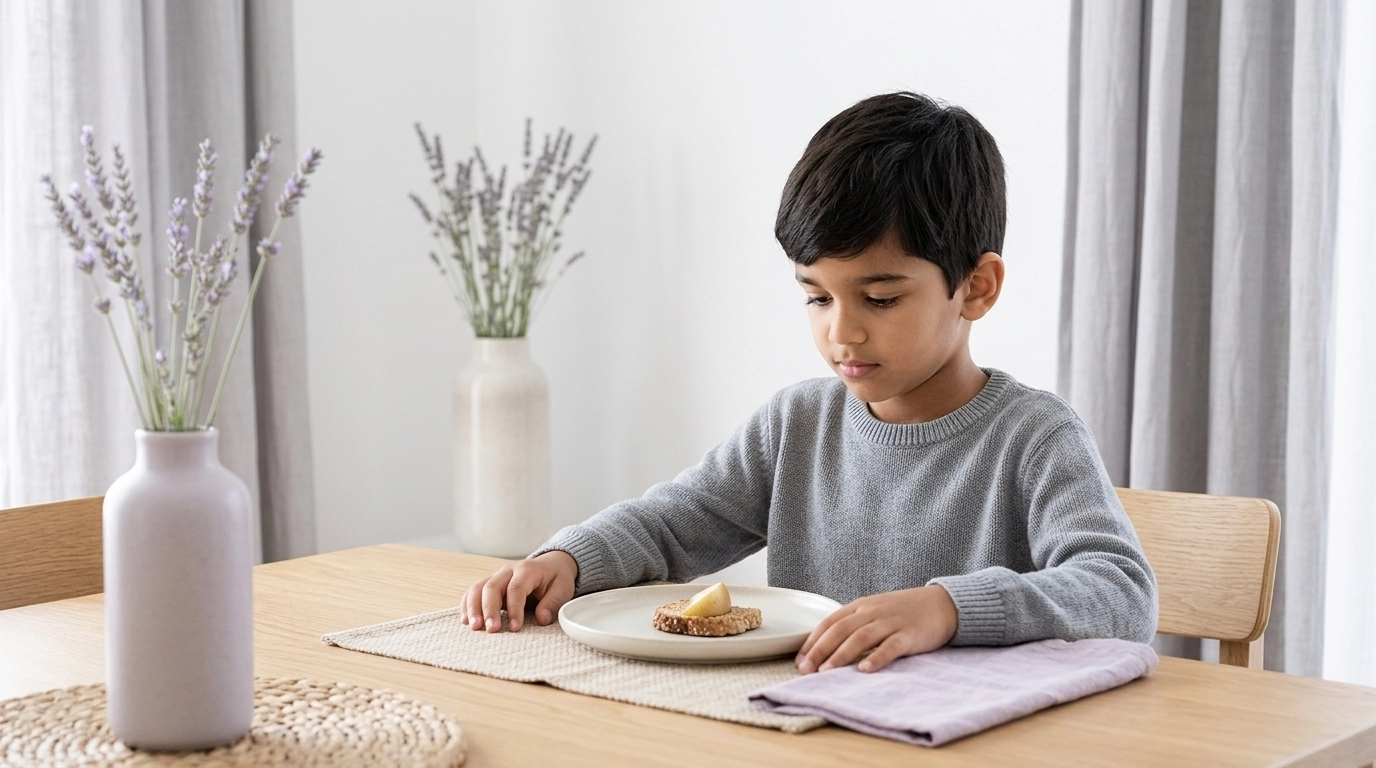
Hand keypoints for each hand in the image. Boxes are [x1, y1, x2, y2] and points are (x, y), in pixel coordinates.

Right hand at [460, 550, 578, 632]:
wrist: (551, 565)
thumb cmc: (556, 578)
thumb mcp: (563, 588)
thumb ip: (553, 602)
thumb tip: (541, 619)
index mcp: (527, 570)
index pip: (516, 588)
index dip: (514, 609)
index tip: (515, 628)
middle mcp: (508, 571)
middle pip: (492, 587)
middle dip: (489, 609)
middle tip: (491, 630)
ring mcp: (497, 577)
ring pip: (478, 588)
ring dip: (473, 608)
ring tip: (474, 627)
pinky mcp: (490, 584)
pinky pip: (473, 592)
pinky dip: (467, 605)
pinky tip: (466, 620)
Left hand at [796, 585, 957, 673]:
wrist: (942, 604)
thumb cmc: (904, 612)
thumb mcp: (875, 611)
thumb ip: (855, 624)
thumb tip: (828, 647)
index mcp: (861, 606)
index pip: (830, 622)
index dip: (813, 641)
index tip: (800, 660)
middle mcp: (872, 611)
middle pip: (840, 630)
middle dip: (820, 650)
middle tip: (806, 670)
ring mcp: (891, 622)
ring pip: (861, 637)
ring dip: (841, 655)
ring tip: (826, 672)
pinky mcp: (909, 635)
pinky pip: (890, 647)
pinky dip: (876, 658)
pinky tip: (864, 670)